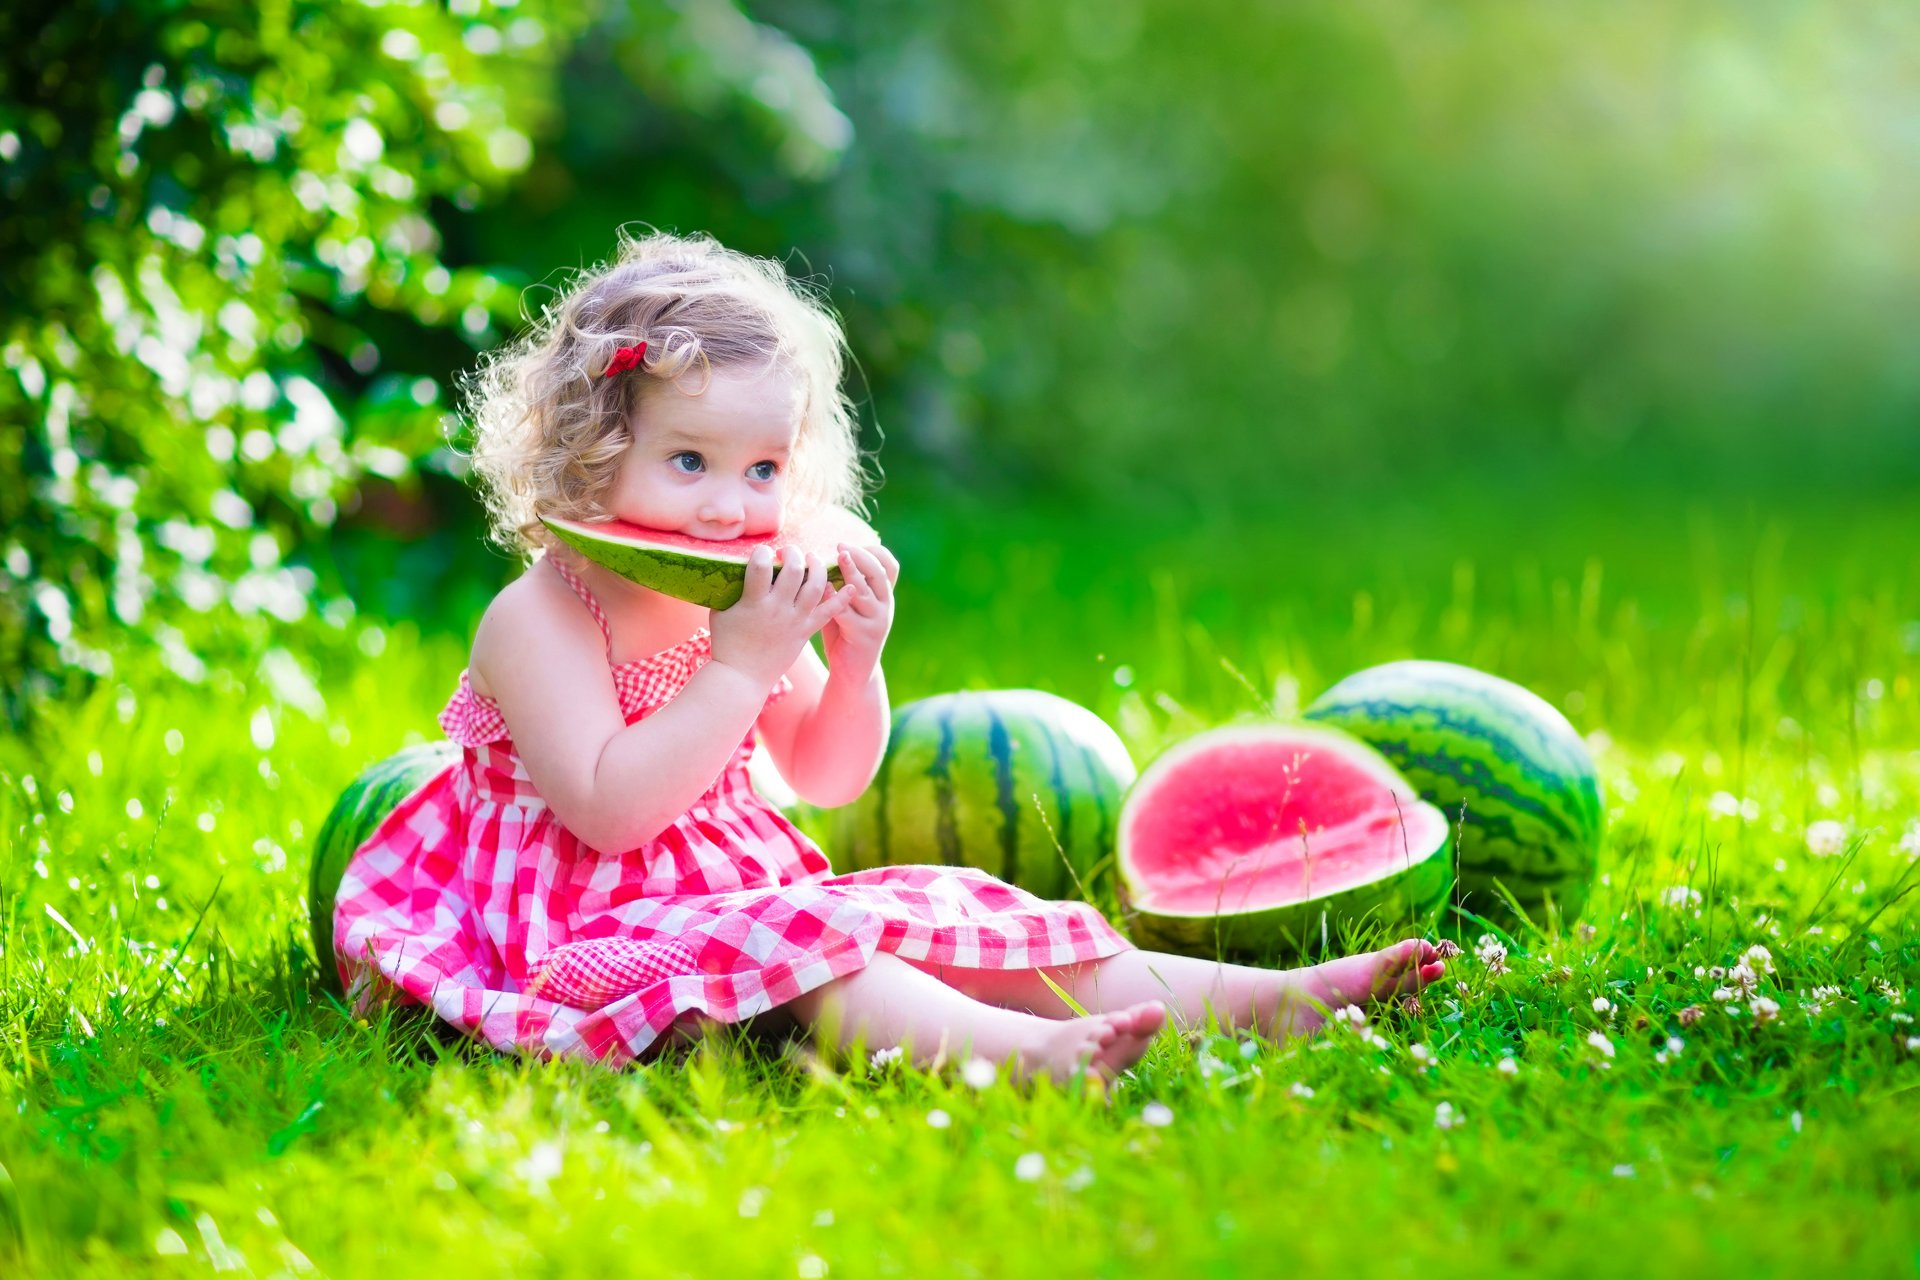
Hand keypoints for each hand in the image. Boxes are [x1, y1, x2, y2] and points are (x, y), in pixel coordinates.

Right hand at [709, 545, 849, 687]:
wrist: (743, 678)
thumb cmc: (727, 643)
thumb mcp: (721, 613)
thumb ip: (730, 589)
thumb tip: (732, 567)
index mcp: (753, 602)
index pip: (760, 566)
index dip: (762, 552)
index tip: (762, 552)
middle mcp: (777, 609)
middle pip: (794, 571)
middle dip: (793, 553)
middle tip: (788, 552)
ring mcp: (795, 621)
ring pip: (815, 587)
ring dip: (817, 567)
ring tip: (812, 559)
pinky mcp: (806, 632)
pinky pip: (828, 613)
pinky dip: (842, 599)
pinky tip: (851, 586)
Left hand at [820, 543, 898, 676]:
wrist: (854, 671)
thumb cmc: (846, 632)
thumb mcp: (851, 605)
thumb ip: (844, 584)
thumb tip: (822, 556)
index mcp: (884, 595)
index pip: (889, 566)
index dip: (874, 551)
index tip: (852, 543)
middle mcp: (885, 605)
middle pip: (878, 573)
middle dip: (860, 556)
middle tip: (841, 546)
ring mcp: (876, 621)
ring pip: (864, 591)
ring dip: (851, 572)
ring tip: (838, 558)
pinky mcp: (863, 635)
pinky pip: (847, 612)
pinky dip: (835, 598)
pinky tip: (823, 588)